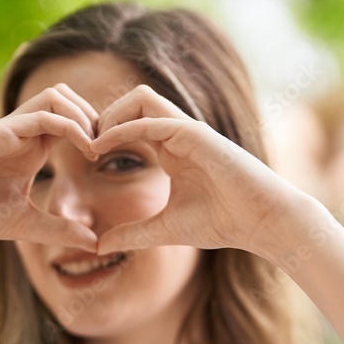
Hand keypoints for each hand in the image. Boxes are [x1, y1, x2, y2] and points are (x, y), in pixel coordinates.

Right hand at [0, 84, 101, 250]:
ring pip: (58, 96)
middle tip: (111, 148)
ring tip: (98, 148)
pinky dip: (71, 126)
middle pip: (69, 99)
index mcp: (29, 148)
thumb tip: (95, 241)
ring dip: (86, 116)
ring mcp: (10, 129)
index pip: (72, 122)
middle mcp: (22, 132)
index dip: (98, 133)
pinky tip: (86, 150)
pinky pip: (42, 115)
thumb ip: (57, 229)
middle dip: (98, 118)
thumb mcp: (23, 224)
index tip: (114, 159)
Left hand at [88, 85, 297, 255]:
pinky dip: (125, 129)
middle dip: (102, 115)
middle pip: (133, 101)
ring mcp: (189, 130)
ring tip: (91, 143)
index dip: (104, 134)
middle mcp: (179, 133)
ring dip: (111, 114)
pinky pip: (153, 120)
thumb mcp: (165, 229)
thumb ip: (133, 233)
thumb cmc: (223, 223)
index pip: (131, 123)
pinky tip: (103, 147)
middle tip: (80, 143)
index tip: (83, 158)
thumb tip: (100, 245)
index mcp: (173, 148)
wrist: (262, 221)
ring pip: (142, 97)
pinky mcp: (197, 134)